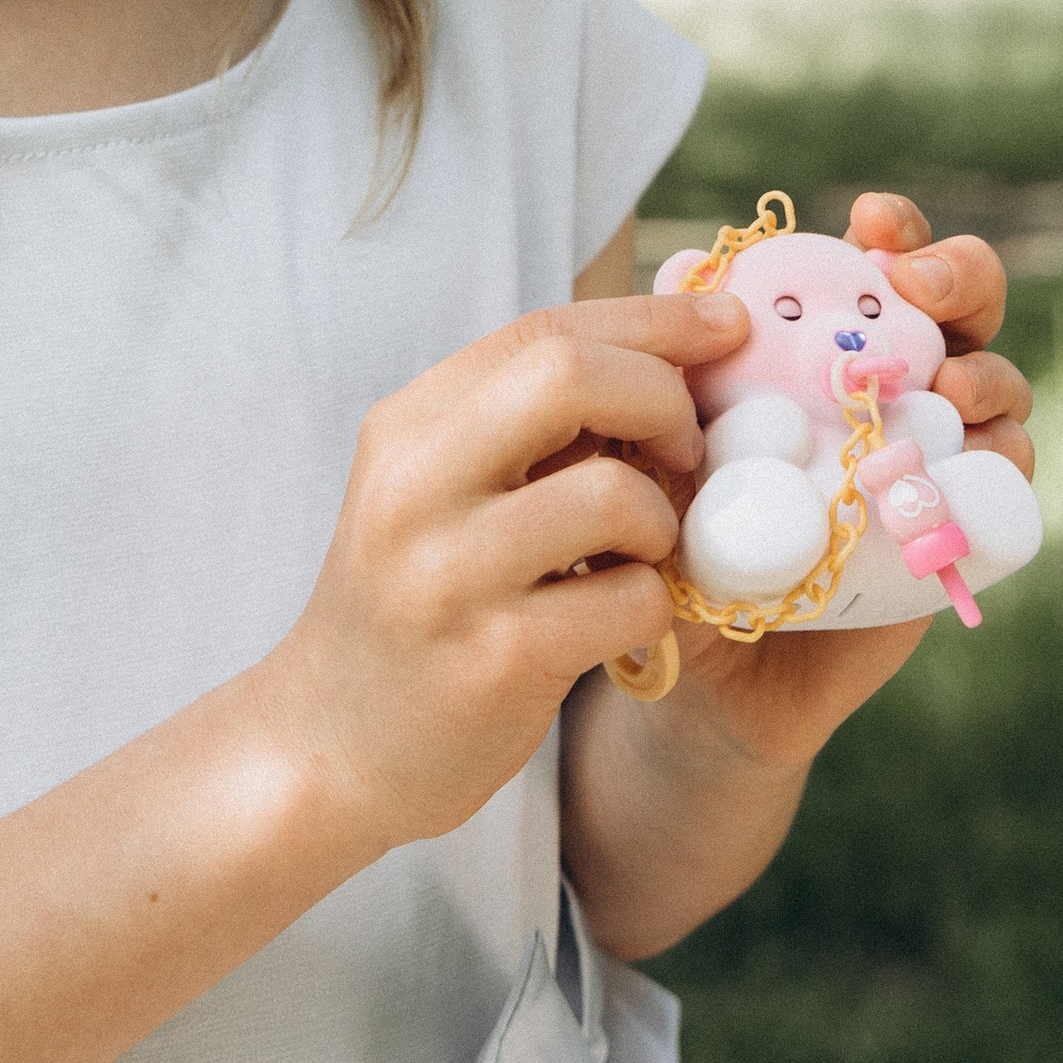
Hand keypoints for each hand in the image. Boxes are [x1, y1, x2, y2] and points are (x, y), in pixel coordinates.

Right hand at [253, 296, 712, 854]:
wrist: (333, 741)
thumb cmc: (420, 597)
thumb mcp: (439, 486)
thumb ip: (526, 420)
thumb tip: (672, 344)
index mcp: (409, 424)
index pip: (544, 330)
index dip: (652, 321)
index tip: (728, 323)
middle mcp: (415, 485)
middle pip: (569, 374)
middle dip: (662, 397)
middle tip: (688, 448)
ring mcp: (450, 573)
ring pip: (614, 495)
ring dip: (662, 521)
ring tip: (641, 550)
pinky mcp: (496, 658)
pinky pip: (630, 601)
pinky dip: (653, 604)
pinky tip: (618, 618)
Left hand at [644, 191, 1033, 779]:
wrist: (704, 678)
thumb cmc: (672, 542)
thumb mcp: (654, 450)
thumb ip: (664, 374)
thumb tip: (679, 273)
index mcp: (825, 348)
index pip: (877, 262)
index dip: (894, 229)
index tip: (870, 221)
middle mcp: (892, 391)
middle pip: (962, 304)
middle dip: (957, 276)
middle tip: (918, 288)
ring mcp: (932, 461)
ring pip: (998, 387)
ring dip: (984, 372)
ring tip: (946, 387)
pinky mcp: (957, 538)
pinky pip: (1004, 486)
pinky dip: (1001, 461)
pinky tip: (976, 456)